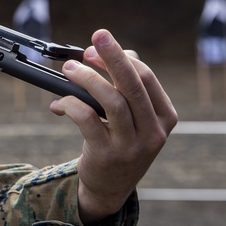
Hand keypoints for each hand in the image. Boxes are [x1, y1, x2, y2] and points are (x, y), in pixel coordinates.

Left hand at [51, 29, 177, 225]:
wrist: (110, 187)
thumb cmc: (121, 142)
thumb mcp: (136, 118)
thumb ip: (130, 88)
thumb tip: (118, 53)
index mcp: (165, 117)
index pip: (146, 78)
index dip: (121, 58)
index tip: (98, 45)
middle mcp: (153, 132)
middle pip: (133, 85)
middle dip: (112, 57)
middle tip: (95, 37)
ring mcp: (132, 146)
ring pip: (111, 101)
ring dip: (86, 79)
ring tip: (69, 70)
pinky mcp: (107, 155)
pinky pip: (87, 119)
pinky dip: (71, 104)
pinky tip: (59, 103)